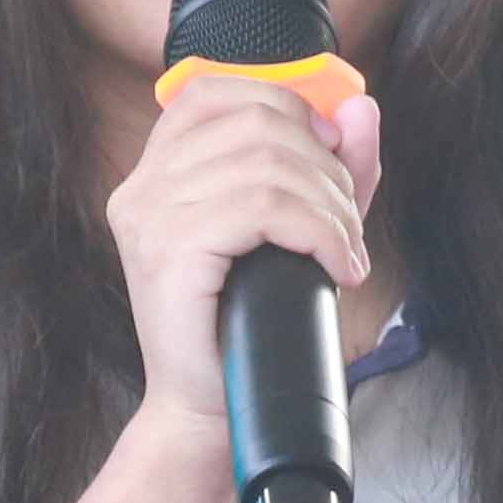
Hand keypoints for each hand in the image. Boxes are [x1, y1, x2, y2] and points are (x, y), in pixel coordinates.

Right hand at [104, 78, 382, 438]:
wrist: (212, 411)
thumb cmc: (250, 327)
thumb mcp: (301, 231)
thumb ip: (333, 167)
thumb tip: (361, 106)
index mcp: (156, 173)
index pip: (217, 91)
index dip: (287, 107)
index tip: (328, 155)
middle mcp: (141, 187)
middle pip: (255, 122)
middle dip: (324, 165)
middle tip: (347, 225)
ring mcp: (148, 217)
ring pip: (267, 164)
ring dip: (329, 206)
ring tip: (345, 252)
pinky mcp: (169, 252)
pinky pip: (263, 208)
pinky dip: (319, 232)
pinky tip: (335, 265)